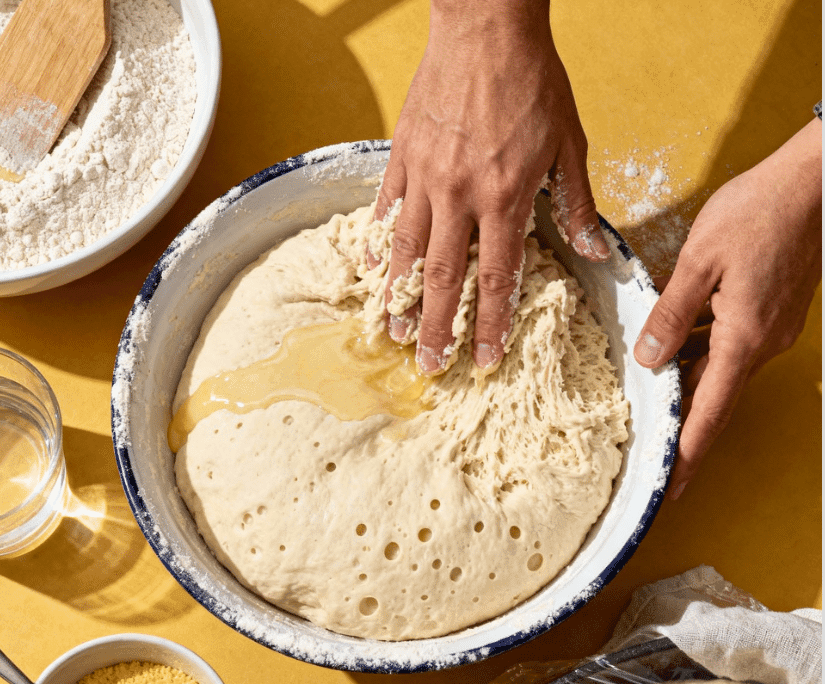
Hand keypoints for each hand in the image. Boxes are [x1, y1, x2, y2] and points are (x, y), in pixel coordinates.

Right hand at [373, 0, 608, 374]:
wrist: (486, 26)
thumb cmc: (532, 80)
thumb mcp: (570, 141)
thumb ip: (577, 203)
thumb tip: (593, 250)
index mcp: (505, 195)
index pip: (496, 277)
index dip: (490, 324)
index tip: (483, 359)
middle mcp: (459, 194)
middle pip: (443, 277)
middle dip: (436, 327)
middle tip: (427, 365)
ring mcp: (424, 176)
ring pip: (405, 250)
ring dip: (399, 297)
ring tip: (392, 332)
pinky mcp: (402, 156)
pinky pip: (385, 208)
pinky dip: (378, 243)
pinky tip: (373, 270)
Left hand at [634, 117, 821, 498]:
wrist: (811, 183)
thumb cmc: (757, 213)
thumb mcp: (699, 261)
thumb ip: (671, 313)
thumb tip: (649, 359)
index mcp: (743, 338)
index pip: (709, 412)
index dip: (688, 452)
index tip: (672, 487)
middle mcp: (760, 342)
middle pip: (713, 394)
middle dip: (682, 422)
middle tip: (649, 447)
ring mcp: (769, 327)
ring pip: (718, 366)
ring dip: (686, 381)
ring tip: (649, 394)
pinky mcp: (769, 310)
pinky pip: (727, 342)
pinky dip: (698, 349)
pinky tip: (672, 341)